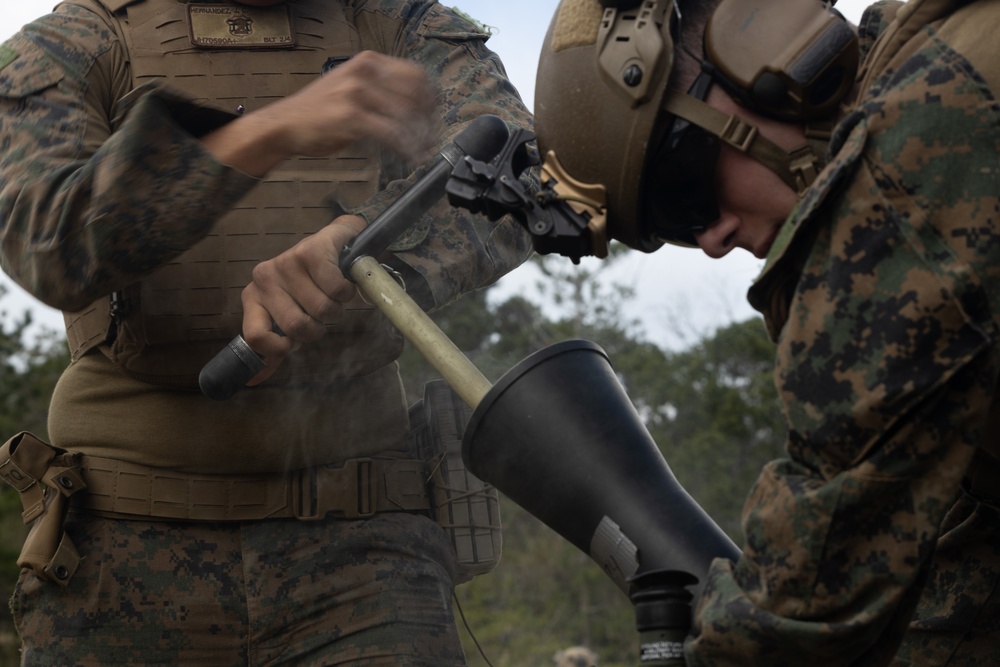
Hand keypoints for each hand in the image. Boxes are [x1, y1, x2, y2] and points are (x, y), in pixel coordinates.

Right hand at [202, 50, 439, 175]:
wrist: (284, 124)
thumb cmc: (318, 111)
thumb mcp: (350, 86)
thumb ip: (379, 90)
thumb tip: (413, 108)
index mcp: (368, 62)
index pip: (415, 75)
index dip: (430, 99)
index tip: (434, 118)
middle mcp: (365, 72)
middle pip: (415, 96)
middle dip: (428, 122)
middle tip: (431, 140)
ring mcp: (358, 93)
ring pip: (406, 116)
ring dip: (419, 138)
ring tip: (422, 153)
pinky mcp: (353, 117)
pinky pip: (392, 134)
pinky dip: (406, 148)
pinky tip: (410, 157)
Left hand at [240, 215, 366, 383]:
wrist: (334, 243)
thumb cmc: (308, 285)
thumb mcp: (286, 315)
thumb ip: (272, 347)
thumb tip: (253, 381)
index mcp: (253, 298)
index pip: (255, 337)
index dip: (281, 348)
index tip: (294, 342)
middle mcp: (264, 278)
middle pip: (297, 327)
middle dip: (318, 327)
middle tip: (320, 314)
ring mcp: (286, 262)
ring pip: (321, 309)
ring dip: (336, 309)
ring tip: (332, 296)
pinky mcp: (311, 250)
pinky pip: (336, 290)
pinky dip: (347, 293)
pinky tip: (342, 282)